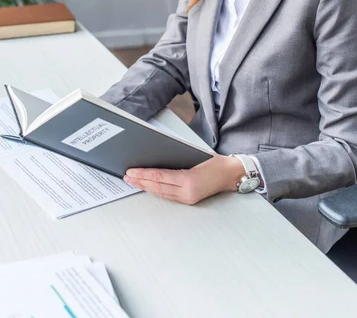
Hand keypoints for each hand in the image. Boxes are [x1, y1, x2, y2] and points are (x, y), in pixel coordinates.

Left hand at [123, 154, 244, 204]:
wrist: (230, 174)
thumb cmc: (215, 162)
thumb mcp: (195, 155)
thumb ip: (176, 158)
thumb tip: (156, 157)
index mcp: (188, 180)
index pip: (159, 176)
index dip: (143, 174)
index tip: (131, 171)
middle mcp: (186, 192)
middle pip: (157, 186)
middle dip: (140, 181)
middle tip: (127, 176)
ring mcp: (187, 198)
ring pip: (161, 193)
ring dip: (145, 187)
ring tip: (133, 181)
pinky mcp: (188, 200)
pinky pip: (168, 196)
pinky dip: (155, 190)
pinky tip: (147, 186)